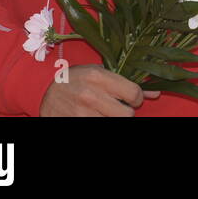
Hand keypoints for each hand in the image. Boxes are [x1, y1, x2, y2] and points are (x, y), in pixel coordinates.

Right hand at [39, 65, 160, 116]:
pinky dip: (100, 121)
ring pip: (113, 123)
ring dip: (113, 119)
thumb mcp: (99, 72)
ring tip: (105, 111)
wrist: (43, 90)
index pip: (133, 93)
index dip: (137, 98)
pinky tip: (95, 115)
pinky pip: (98, 126)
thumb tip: (155, 94)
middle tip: (119, 108)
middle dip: (127, 112)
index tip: (132, 99)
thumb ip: (126, 83)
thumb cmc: (76, 78)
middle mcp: (91, 95)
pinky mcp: (75, 123)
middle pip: (127, 115)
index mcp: (99, 77)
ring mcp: (81, 113)